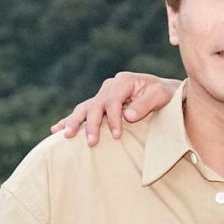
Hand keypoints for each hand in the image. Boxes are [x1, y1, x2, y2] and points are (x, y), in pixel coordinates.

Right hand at [51, 72, 174, 143]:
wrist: (167, 93)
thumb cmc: (167, 94)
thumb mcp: (162, 95)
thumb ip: (146, 103)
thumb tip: (127, 115)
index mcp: (124, 81)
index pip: (113, 101)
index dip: (113, 119)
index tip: (117, 135)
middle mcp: (110, 86)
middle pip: (95, 105)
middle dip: (92, 124)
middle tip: (92, 142)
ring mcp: (103, 95)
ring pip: (84, 108)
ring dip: (75, 122)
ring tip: (67, 136)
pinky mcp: (100, 105)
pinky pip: (82, 113)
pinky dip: (69, 121)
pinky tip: (56, 130)